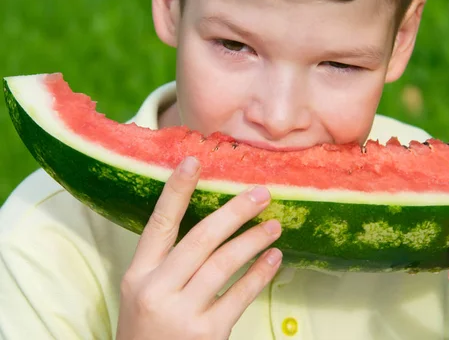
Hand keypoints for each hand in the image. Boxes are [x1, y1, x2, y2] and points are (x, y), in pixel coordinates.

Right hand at [116, 156, 282, 339]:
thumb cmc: (148, 330)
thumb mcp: (142, 293)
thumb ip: (166, 263)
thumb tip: (211, 225)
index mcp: (138, 275)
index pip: (159, 224)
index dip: (176, 191)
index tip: (194, 161)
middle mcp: (157, 290)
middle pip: (201, 238)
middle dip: (234, 212)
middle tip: (262, 194)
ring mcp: (182, 313)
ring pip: (224, 262)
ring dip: (253, 239)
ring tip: (274, 225)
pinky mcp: (207, 333)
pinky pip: (241, 295)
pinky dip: (260, 273)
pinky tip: (274, 258)